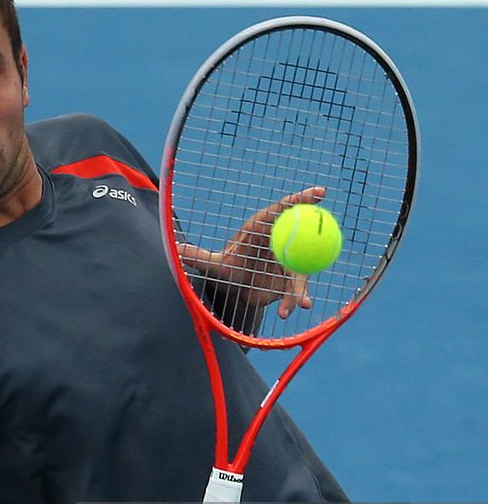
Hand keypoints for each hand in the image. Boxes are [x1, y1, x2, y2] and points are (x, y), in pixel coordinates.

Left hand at [177, 186, 324, 319]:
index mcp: (262, 229)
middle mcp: (280, 240)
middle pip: (303, 229)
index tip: (318, 192)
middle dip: (318, 223)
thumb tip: (176, 249)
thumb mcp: (214, 266)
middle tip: (326, 219)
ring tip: (300, 300)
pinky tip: (291, 310)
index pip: (282, 210)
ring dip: (303, 280)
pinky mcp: (292, 279)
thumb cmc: (227, 271)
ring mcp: (290, 259)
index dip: (300, 200)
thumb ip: (199, 257)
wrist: (236, 292)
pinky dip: (296, 298)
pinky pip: (298, 288)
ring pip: (303, 264)